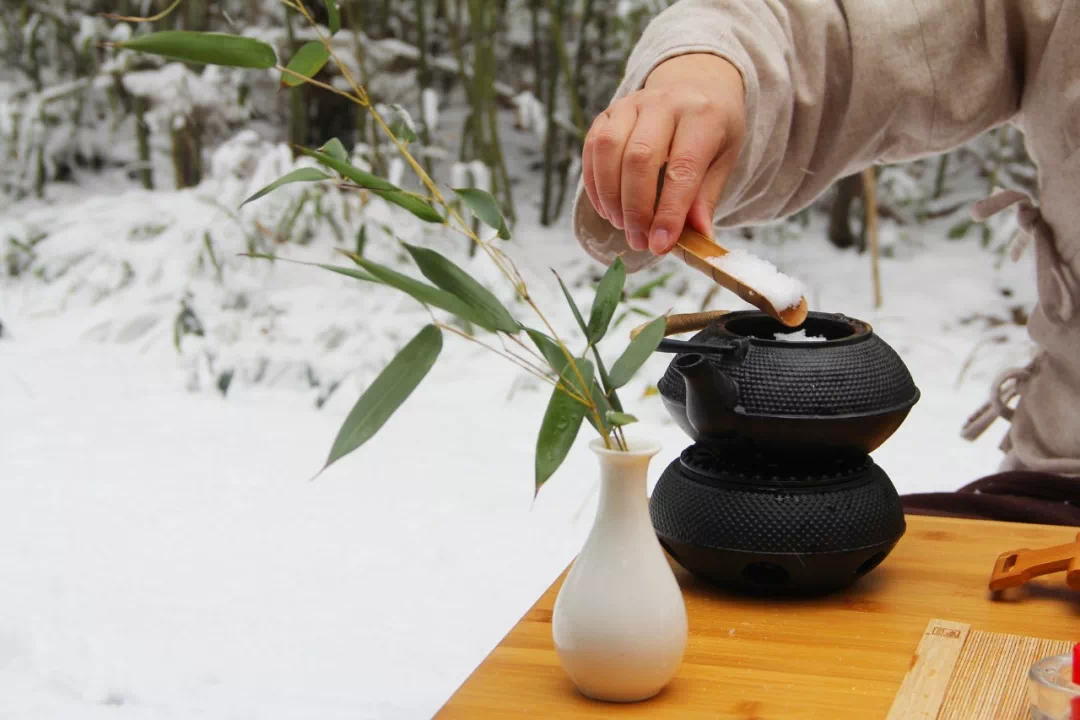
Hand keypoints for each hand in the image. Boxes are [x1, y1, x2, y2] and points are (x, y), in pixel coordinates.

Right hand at [582, 53, 745, 254]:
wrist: (696, 85)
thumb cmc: (712, 130)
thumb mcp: (723, 159)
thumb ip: (706, 197)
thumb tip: (698, 238)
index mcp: (702, 115)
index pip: (682, 169)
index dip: (669, 212)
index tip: (660, 245)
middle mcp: (665, 102)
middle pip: (639, 159)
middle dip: (636, 208)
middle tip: (639, 241)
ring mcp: (632, 103)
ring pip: (609, 150)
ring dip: (611, 196)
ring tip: (621, 225)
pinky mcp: (609, 112)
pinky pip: (592, 147)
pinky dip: (594, 184)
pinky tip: (606, 209)